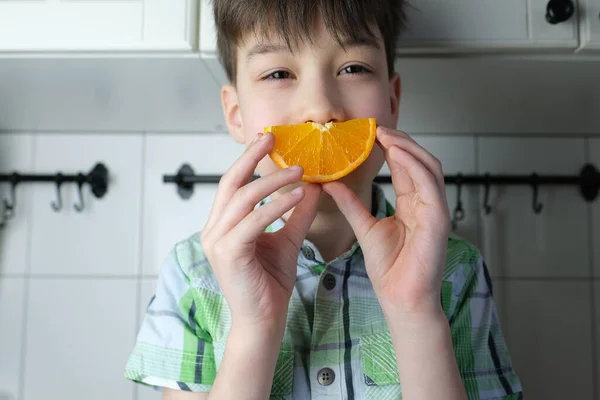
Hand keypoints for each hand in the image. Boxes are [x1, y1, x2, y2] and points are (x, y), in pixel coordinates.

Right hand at [201, 132, 321, 328]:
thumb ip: (297, 215)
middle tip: (274, 139)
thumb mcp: (288, 240)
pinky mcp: (228, 254)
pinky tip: (297, 196)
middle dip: (251, 157)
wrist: (265, 320)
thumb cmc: (270, 283)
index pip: (232, 184)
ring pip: (243, 198)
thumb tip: (312, 187)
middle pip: (230, 183)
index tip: (266, 140)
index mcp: (222, 226)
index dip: (247, 159)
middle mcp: (214, 230)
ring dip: (272, 181)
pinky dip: (276, 206)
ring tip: (299, 171)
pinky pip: (253, 221)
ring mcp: (217, 242)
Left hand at [323, 126, 450, 314]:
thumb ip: (350, 204)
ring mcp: (435, 209)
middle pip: (419, 161)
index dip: (391, 148)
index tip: (369, 134)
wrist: (400, 298)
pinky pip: (430, 184)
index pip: (405, 168)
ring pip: (429, 166)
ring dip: (408, 147)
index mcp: (413, 204)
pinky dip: (415, 165)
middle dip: (401, 141)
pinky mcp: (439, 219)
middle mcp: (426, 203)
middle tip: (377, 129)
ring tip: (385, 135)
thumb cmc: (389, 268)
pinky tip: (397, 153)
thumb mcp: (364, 227)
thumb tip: (329, 182)